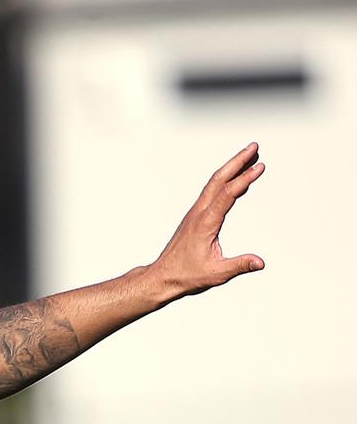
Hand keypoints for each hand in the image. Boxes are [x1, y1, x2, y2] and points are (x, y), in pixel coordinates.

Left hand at [150, 142, 265, 297]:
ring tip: (250, 156)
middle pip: (219, 180)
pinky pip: (212, 193)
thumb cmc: (186, 275)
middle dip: (237, 162)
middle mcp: (198, 214)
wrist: (163, 276)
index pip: (227, 195)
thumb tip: (260, 262)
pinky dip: (226, 181)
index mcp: (204, 223)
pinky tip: (238, 180)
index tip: (260, 167)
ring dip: (232, 168)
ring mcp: (195, 214)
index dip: (244, 179)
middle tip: (254, 147)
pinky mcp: (195, 217)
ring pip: (214, 184)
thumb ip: (239, 266)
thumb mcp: (216, 273)